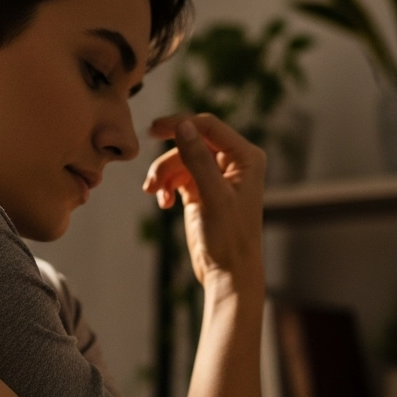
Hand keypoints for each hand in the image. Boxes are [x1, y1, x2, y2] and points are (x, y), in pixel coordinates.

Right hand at [141, 114, 265, 292]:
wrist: (228, 272)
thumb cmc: (229, 237)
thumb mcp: (212, 196)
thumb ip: (198, 159)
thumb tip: (182, 126)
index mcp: (246, 157)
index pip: (208, 126)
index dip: (180, 124)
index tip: (152, 130)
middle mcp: (234, 162)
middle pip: (191, 143)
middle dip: (168, 161)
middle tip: (150, 181)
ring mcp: (217, 176)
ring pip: (181, 160)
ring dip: (163, 175)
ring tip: (154, 194)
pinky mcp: (202, 190)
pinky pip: (178, 176)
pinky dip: (167, 186)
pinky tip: (163, 203)